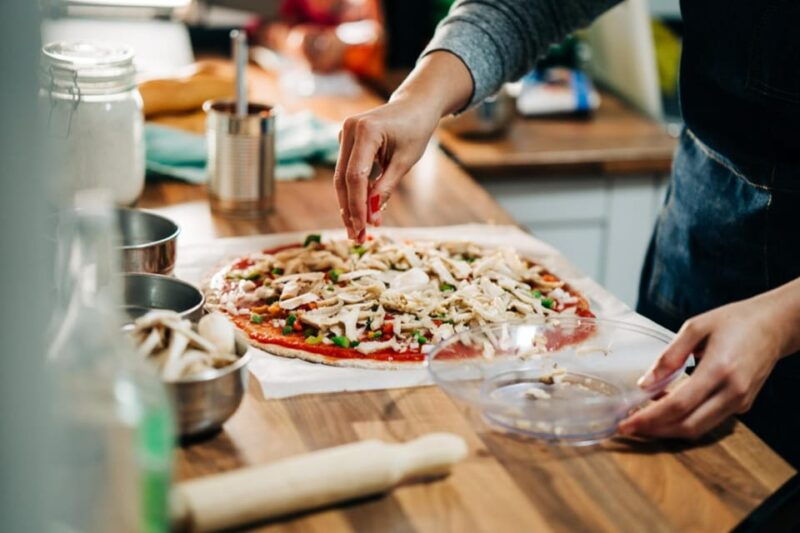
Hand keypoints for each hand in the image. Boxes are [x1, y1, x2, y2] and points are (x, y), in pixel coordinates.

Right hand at [334, 99, 437, 239]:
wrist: (414, 105)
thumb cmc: (415, 130)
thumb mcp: (405, 161)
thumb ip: (385, 187)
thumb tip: (371, 217)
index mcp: (365, 130)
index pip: (355, 176)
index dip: (357, 205)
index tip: (362, 229)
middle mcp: (348, 130)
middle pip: (343, 179)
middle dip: (350, 211)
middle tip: (357, 238)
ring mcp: (344, 135)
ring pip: (341, 179)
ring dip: (349, 206)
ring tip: (357, 232)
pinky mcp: (345, 142)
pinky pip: (346, 172)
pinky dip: (353, 193)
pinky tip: (358, 215)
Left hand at [618, 294, 793, 439]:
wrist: (774, 325)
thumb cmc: (734, 321)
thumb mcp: (695, 327)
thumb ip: (668, 356)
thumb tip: (644, 383)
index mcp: (719, 369)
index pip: (679, 404)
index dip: (649, 418)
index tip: (626, 423)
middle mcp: (733, 391)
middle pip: (688, 425)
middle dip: (654, 431)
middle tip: (628, 427)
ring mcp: (740, 401)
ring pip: (699, 428)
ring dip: (668, 429)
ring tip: (641, 420)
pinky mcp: (743, 405)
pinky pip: (709, 420)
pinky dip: (684, 420)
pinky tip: (666, 408)